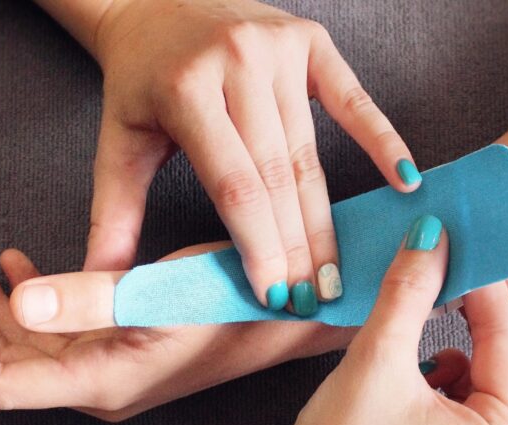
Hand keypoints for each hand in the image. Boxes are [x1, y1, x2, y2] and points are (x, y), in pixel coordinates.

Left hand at [0, 246, 356, 419]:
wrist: (289, 308)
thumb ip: (86, 301)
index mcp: (103, 381)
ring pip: (32, 340)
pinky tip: (19, 267)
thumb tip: (18, 305)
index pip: (5, 383)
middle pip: (11, 360)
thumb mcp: (157, 296)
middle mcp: (100, 380)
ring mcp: (110, 361)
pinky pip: (61, 326)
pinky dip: (34, 295)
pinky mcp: (122, 339)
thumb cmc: (233, 301)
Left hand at [85, 0, 420, 311]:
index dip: (259, 245)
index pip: (234, 186)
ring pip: (309, 153)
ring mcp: (279, 48)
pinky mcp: (309, 41)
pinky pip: (354, 99)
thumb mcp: (117, 142)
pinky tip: (404, 180)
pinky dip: (381, 141)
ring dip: (326, 219)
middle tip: (313, 300)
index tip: (275, 294)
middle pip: (278, 176)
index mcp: (185, 90)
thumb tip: (104, 285)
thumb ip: (112, 215)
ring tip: (336, 271)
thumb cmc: (139, 80)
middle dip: (297, 246)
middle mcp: (237, 62)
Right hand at [126, 216, 507, 424]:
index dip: (490, 286)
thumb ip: (410, 291)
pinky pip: (474, 407)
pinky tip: (420, 367)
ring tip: (439, 314)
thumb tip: (431, 239)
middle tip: (474, 264)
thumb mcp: (377, 358)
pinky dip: (455, 376)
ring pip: (495, 383)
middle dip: (496, 310)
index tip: (469, 245)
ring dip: (473, 344)